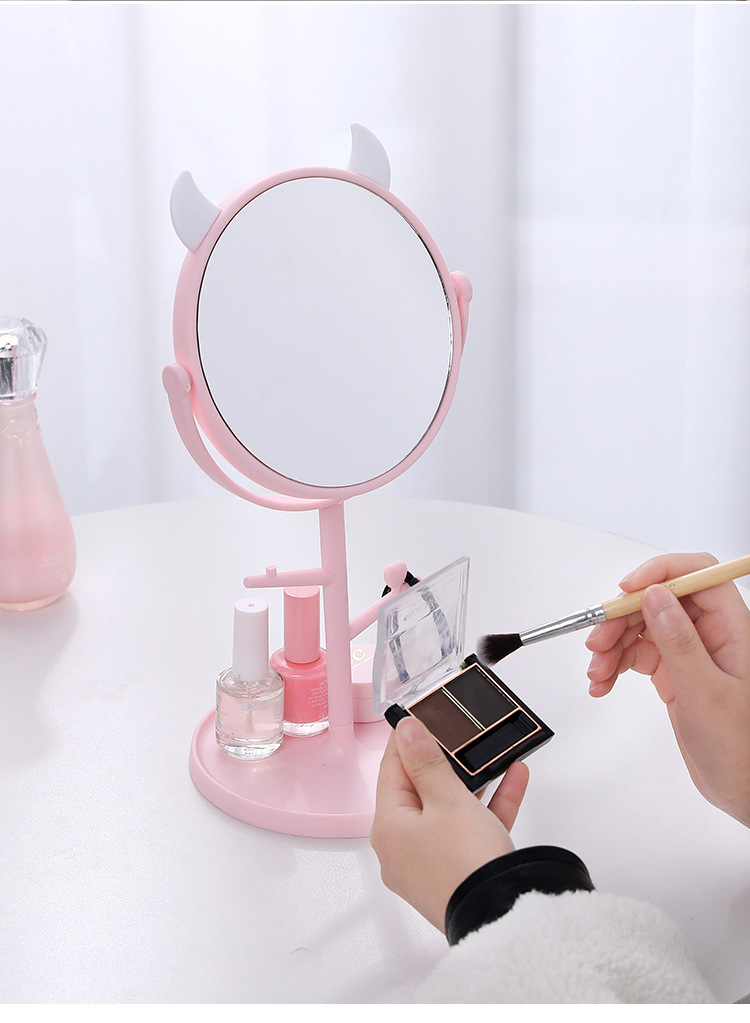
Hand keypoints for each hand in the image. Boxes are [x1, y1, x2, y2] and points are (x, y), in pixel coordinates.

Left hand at [370, 715, 528, 930]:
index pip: (391, 771)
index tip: (417, 717)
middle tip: (458, 735)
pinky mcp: (458, 874)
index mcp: (388, 829)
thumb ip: (427, 762)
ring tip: (489, 754)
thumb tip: (406, 732)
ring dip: (472, 782)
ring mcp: (430, 864)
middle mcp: (402, 850)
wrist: (503, 917)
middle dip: (444, 762)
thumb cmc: (467, 864)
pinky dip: (489, 806)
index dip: (405, 741)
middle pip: (419, 792)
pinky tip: (513, 778)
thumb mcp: (447, 800)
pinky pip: (471, 831)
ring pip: (449, 811)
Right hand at [586, 552, 749, 826]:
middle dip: (623, 617)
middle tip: (597, 642)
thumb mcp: (707, 695)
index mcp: (733, 629)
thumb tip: (655, 596)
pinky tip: (602, 683)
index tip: (627, 589)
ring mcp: (691, 654)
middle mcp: (711, 635)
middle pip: (659, 600)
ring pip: (642, 627)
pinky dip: (615, 665)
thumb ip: (679, 643)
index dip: (660, 571)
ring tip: (597, 672)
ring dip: (612, 644)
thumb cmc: (742, 750)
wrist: (745, 792)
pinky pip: (637, 655)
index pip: (697, 574)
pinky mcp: (675, 675)